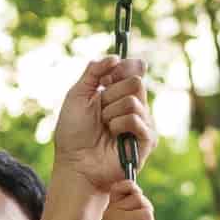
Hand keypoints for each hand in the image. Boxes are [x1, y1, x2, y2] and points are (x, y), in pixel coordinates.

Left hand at [51, 56, 155, 194]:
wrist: (74, 163)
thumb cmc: (72, 133)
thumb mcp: (77, 95)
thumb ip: (93, 72)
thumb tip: (115, 57)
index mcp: (118, 94)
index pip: (132, 70)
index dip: (121, 69)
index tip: (105, 79)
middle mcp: (133, 106)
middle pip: (136, 82)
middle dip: (111, 94)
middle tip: (100, 110)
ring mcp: (142, 123)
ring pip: (133, 100)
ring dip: (111, 112)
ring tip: (104, 127)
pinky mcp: (147, 140)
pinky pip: (136, 119)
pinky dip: (118, 124)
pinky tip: (112, 135)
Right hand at [100, 177, 154, 219]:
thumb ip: (135, 205)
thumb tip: (138, 191)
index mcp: (111, 207)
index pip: (122, 186)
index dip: (131, 186)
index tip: (135, 193)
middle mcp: (111, 211)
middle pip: (140, 199)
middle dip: (146, 213)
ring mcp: (116, 219)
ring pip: (147, 213)